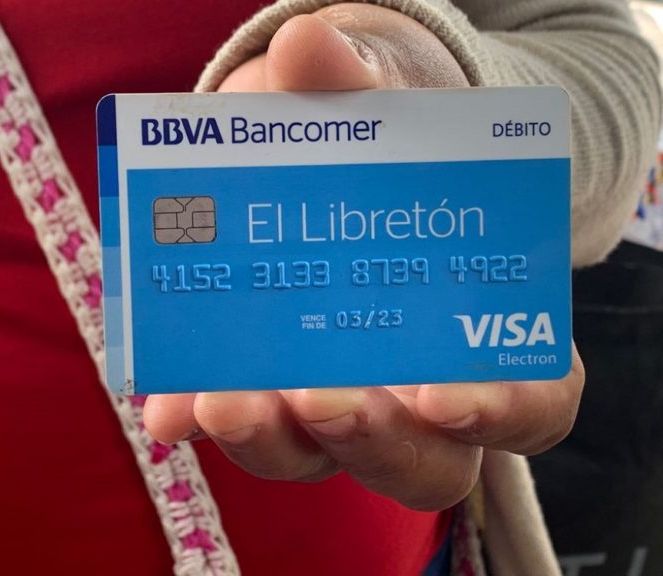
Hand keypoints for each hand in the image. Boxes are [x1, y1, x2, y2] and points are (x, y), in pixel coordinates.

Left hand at [144, 4, 584, 510]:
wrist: (315, 146)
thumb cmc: (376, 142)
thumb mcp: (380, 110)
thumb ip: (357, 83)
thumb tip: (309, 50)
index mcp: (481, 331)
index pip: (532, 406)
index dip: (503, 414)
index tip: (445, 394)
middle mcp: (413, 392)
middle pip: (420, 464)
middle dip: (369, 440)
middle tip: (318, 396)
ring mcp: (334, 401)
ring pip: (316, 458)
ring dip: (271, 437)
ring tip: (223, 397)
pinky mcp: (261, 391)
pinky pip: (235, 421)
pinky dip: (197, 412)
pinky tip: (167, 399)